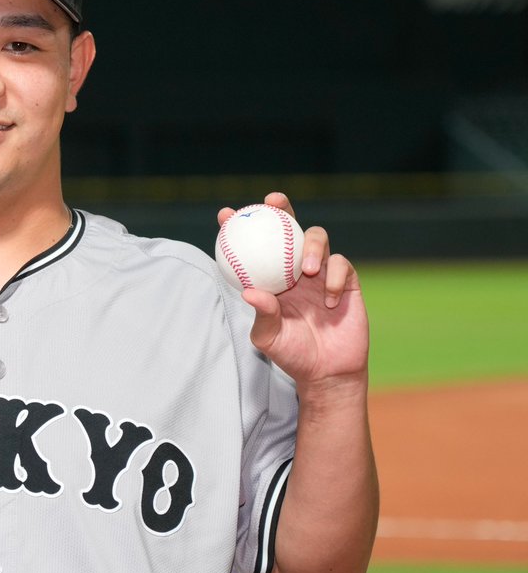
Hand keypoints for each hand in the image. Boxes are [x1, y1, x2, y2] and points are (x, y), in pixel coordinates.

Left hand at [216, 193, 368, 389]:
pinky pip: (342, 265)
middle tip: (273, 201)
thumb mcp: (269, 337)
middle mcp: (295, 269)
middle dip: (282, 208)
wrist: (328, 371)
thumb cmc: (293, 354)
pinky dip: (335, 277)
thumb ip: (262, 315)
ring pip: (318, 238)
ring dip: (312, 247)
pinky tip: (329, 298)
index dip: (241, 226)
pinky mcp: (347, 282)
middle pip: (290, 228)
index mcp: (271, 277)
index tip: (226, 214)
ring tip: (307, 270)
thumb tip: (249, 291)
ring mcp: (322, 272)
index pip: (255, 245)